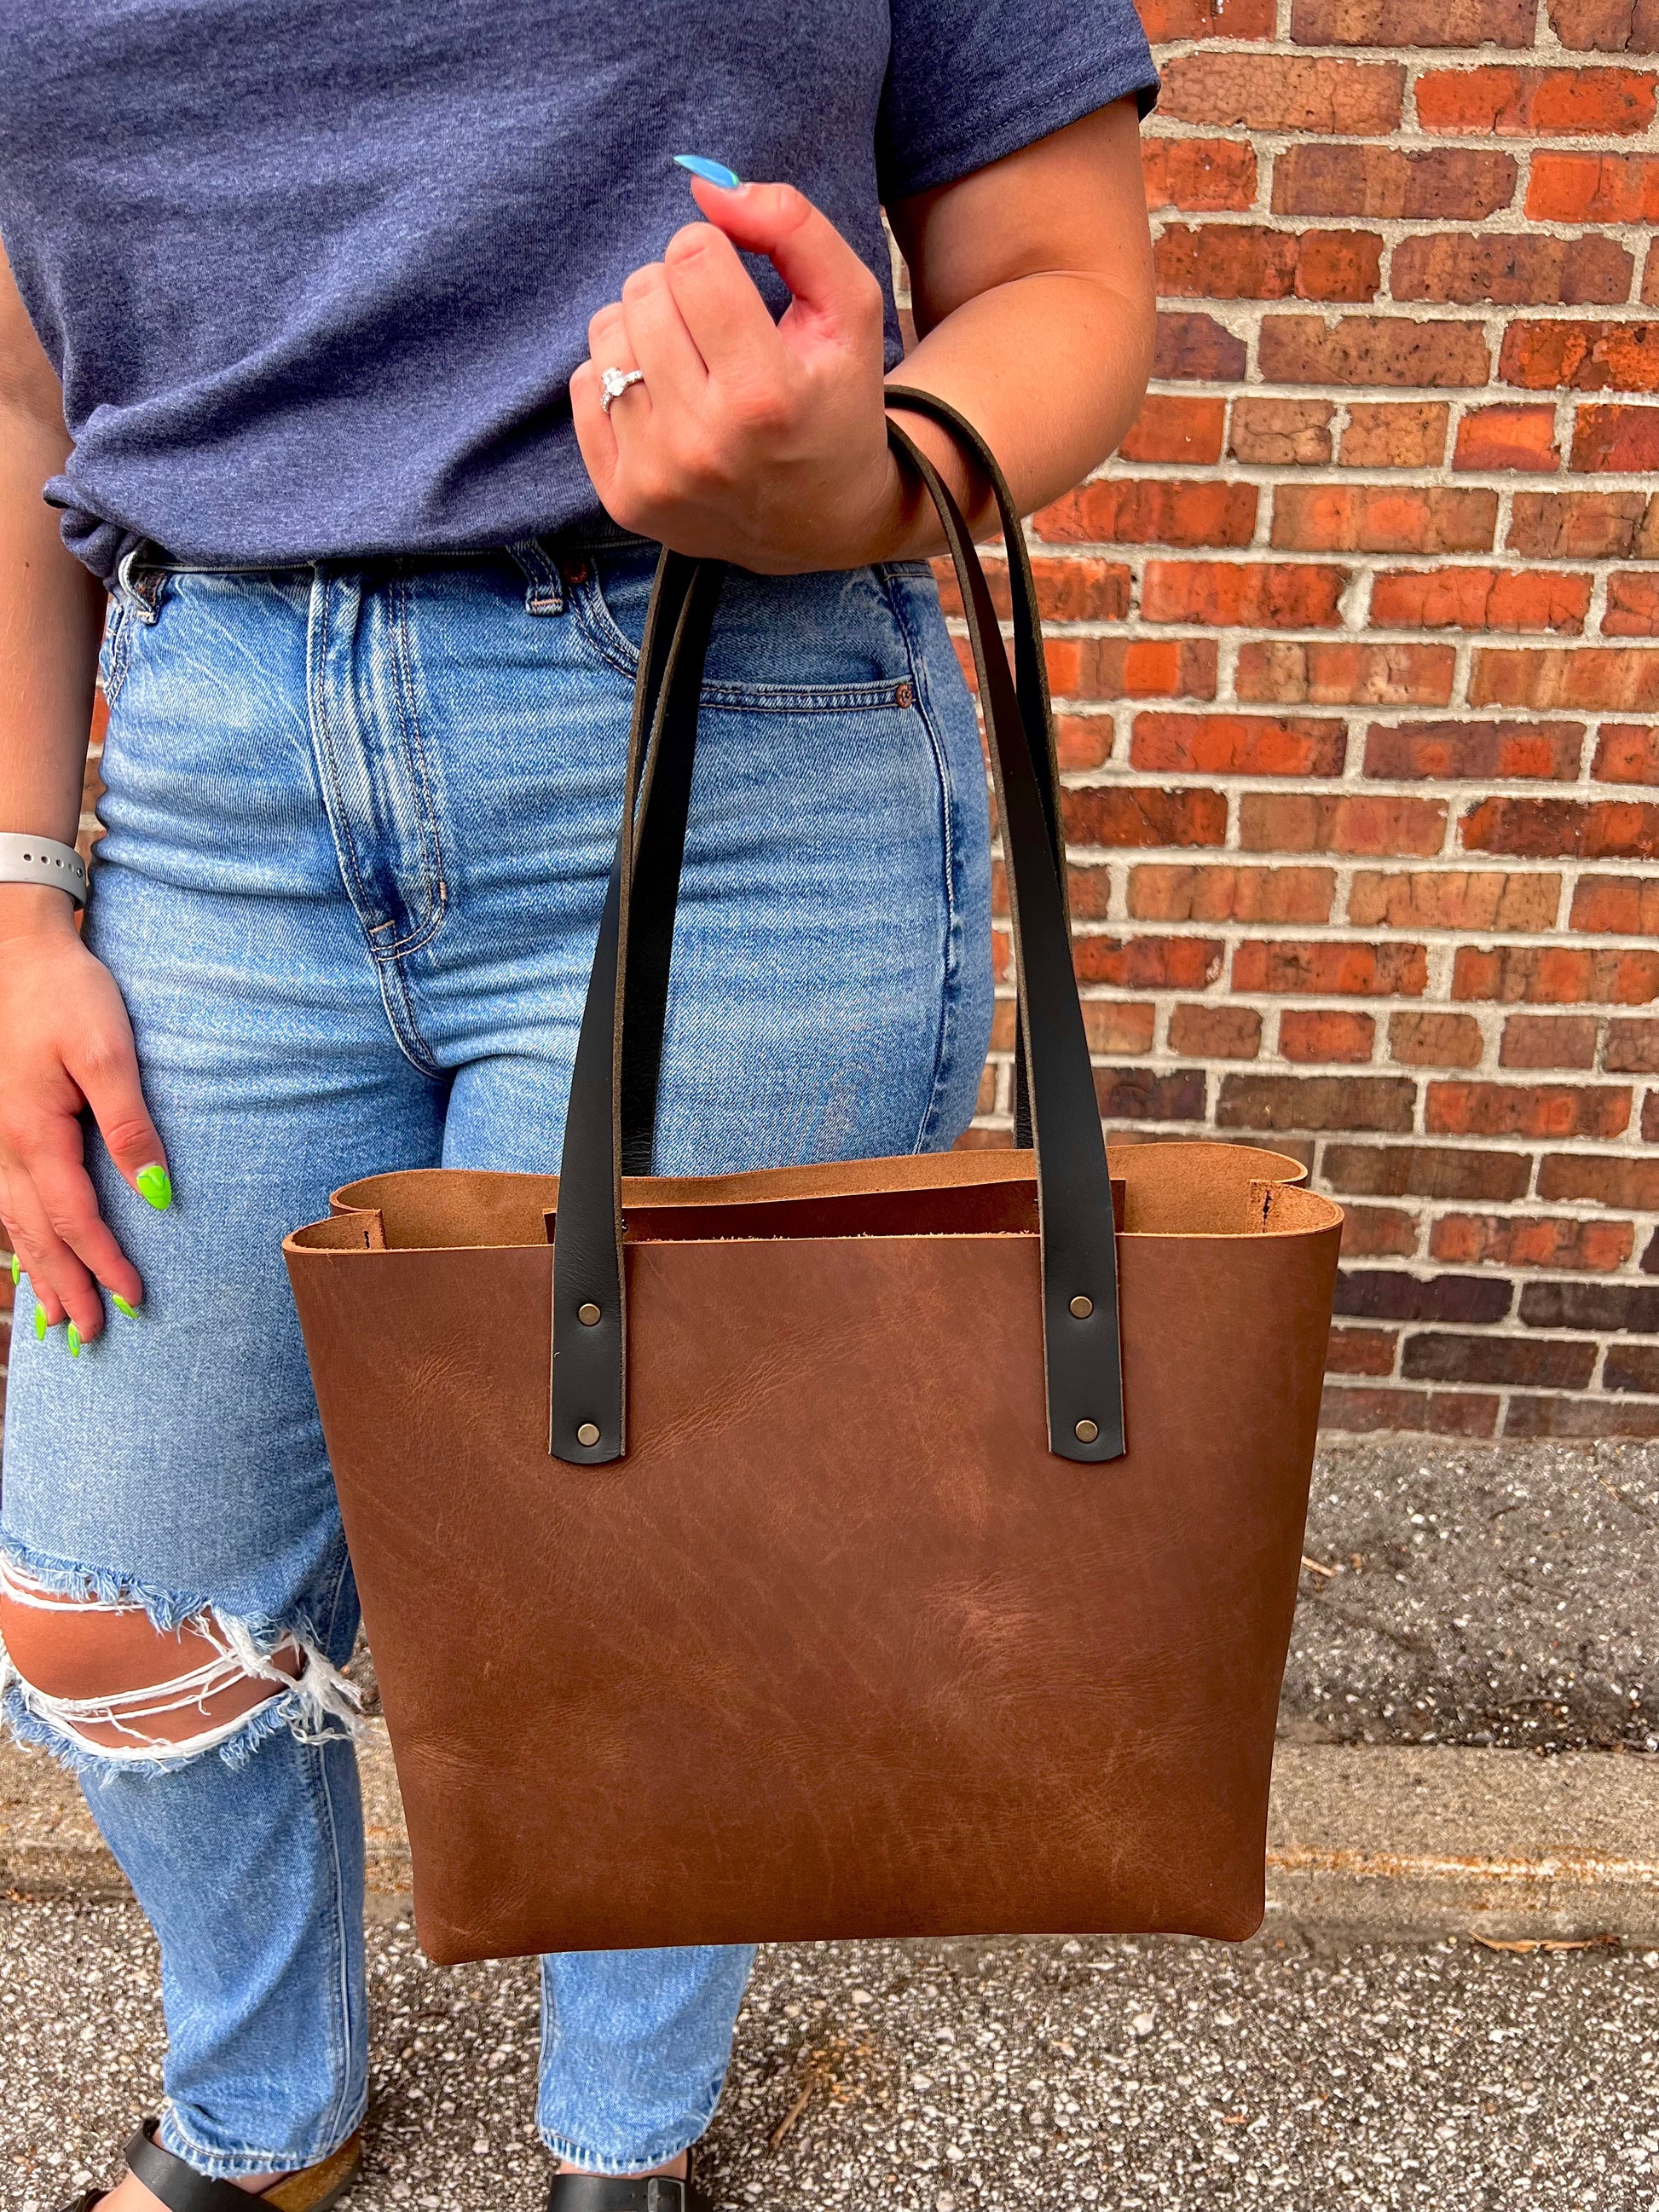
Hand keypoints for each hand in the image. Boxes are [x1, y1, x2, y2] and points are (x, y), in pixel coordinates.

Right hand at [0, 887, 163, 1344]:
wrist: (16, 948)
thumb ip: (130, 1125)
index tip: (132, 1301)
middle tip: (90, 1338)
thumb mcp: (108, 1053)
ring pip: (12, 1223)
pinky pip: (2, 1198)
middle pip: (36, 1235)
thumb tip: (157, 1193)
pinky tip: (29, 1255)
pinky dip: (18, 1237)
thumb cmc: (67, 994)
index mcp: (33, 1133)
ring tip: (56, 1320)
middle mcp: (3, 1145)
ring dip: (37, 1273)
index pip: (74, 1218)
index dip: (103, 1263)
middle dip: (65, 1288)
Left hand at [571, 177, 907, 574]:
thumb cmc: (837, 402)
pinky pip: (584, 384)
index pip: (693, 259)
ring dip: (645, 327)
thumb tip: (708, 188)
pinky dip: (619, 375)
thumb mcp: (851, 309)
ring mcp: (657, 478)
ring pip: (607, 333)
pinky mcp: (623, 498)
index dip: (714, 251)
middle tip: (716, 327)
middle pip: (644, 290)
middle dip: (678, 287)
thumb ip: (795, 228)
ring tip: (692, 361)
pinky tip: (667, 400)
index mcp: (765, 396)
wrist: (824, 524)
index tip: (736, 282)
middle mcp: (704, 445)